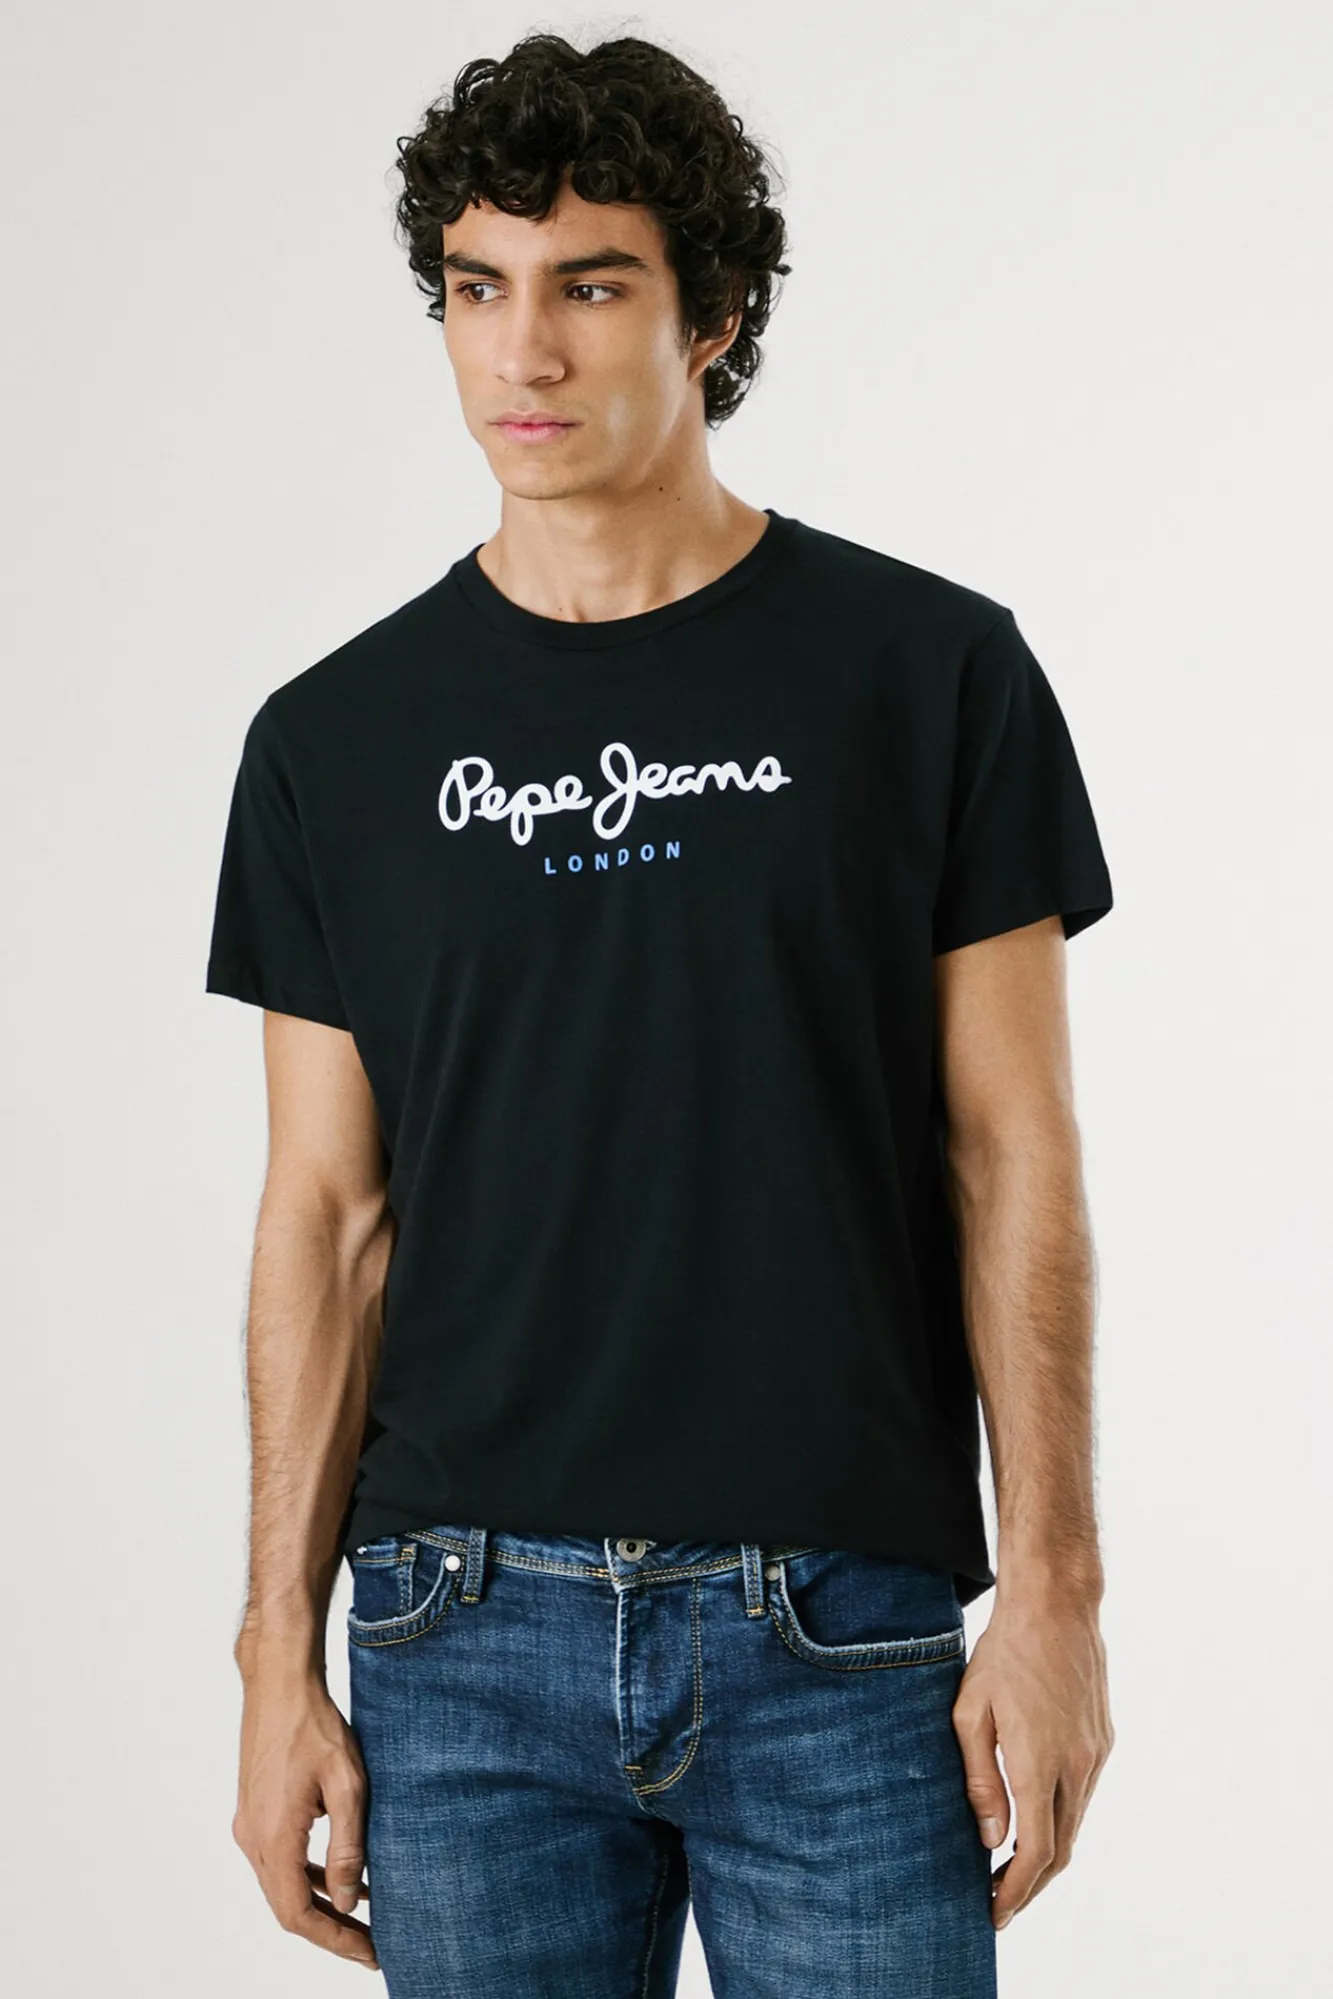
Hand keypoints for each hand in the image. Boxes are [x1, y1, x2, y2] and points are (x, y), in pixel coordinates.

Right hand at [232, 1667, 377, 1969]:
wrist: (279, 1683)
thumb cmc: (315, 1726)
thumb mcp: (346, 1785)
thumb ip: (347, 1847)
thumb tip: (349, 1901)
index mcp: (273, 1839)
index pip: (299, 1915)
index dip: (335, 1941)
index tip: (370, 1953)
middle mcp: (253, 1839)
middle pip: (288, 1908)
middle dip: (330, 1930)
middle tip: (370, 1945)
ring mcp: (249, 1825)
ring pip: (282, 1885)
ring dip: (319, 1904)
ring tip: (362, 1916)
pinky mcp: (254, 1811)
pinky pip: (279, 1859)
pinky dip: (307, 1876)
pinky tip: (339, 1874)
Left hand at [951, 1578, 1113, 1929]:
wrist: (1056, 1605)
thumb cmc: (1004, 1653)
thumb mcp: (970, 1712)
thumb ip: (979, 1779)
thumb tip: (991, 1839)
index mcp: (1039, 1762)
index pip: (1035, 1851)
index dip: (1016, 1892)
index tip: (994, 1914)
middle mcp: (1076, 1766)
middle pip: (1061, 1850)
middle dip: (1030, 1886)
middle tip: (998, 1904)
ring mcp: (1095, 1754)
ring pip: (1075, 1824)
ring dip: (1047, 1854)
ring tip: (1010, 1870)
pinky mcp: (1103, 1740)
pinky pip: (1083, 1794)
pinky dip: (1061, 1819)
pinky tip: (1035, 1819)